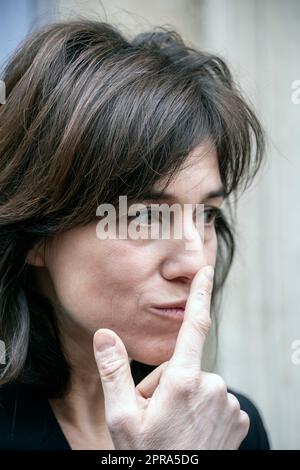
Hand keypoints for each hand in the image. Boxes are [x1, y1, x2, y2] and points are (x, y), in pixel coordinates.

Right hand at [93, 265, 249, 449]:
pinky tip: (191, 433)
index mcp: (184, 381)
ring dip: (183, 399)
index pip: (194, 327)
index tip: (207, 271)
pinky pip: (216, 400)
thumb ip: (114, 371)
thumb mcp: (121, 417)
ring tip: (171, 427)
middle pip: (184, 366)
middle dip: (166, 383)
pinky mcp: (238, 418)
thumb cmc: (148, 457)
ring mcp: (229, 404)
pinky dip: (202, 410)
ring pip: (199, 385)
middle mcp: (213, 387)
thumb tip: (105, 334)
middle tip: (153, 413)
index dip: (201, 295)